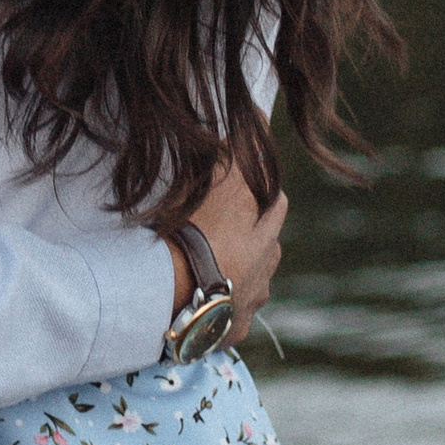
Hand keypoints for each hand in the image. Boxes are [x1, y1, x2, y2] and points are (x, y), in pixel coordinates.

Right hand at [167, 160, 287, 342]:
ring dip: (235, 273)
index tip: (238, 186)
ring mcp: (251, 305)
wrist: (171, 296)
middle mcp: (266, 272)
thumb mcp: (216, 181)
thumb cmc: (193, 233)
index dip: (258, 192)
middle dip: (248, 237)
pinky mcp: (231, 333)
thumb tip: (260, 111)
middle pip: (265, 247)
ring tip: (202, 267)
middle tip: (213, 229)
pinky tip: (197, 300)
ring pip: (250, 283)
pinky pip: (229, 316)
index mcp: (266, 236)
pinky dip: (218, 307)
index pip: (273, 203)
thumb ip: (241, 150)